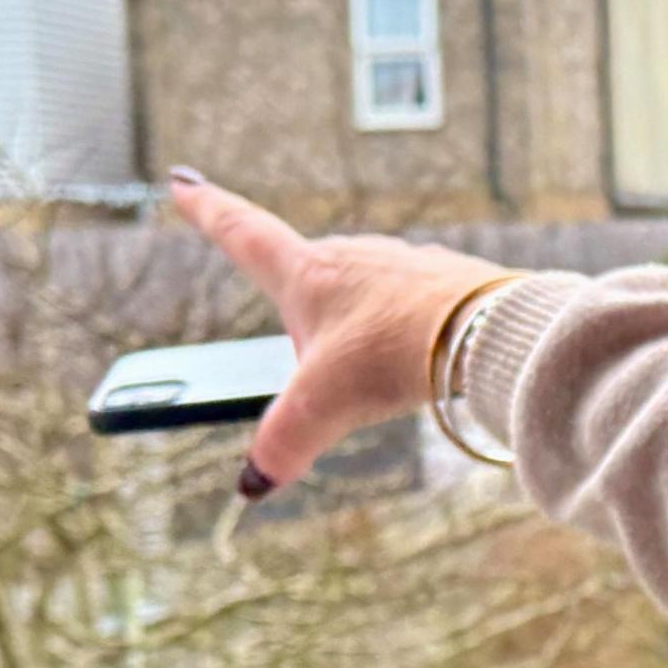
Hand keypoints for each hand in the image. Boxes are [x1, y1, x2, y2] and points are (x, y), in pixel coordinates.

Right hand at [169, 169, 509, 495]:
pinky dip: (407, 332)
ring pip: (364, 293)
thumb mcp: (322, 406)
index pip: (241, 233)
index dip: (208, 210)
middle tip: (309, 351)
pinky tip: (424, 358)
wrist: (485, 331)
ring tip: (377, 365)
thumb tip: (253, 484)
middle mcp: (352, 256)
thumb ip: (282, 444)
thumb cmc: (393, 353)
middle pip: (307, 274)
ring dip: (360, 324)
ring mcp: (403, 264)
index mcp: (306, 272)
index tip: (183, 182)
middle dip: (301, 308)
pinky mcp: (446, 282)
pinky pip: (412, 306)